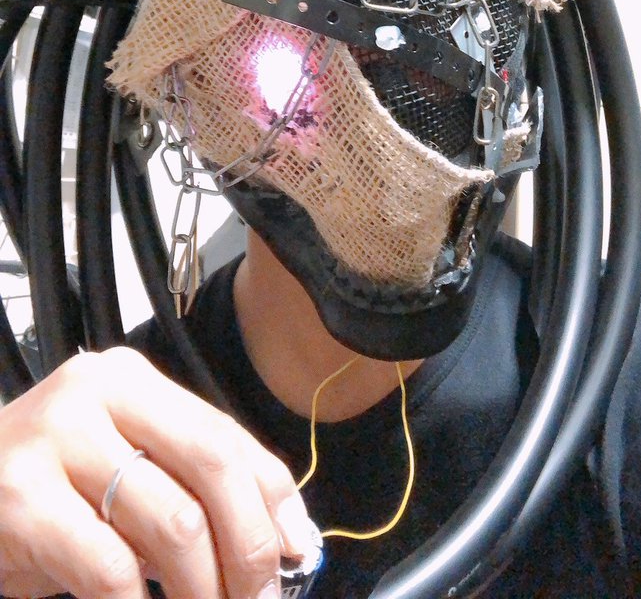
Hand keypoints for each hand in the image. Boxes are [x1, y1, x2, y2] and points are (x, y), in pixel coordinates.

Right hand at [0, 347, 313, 598]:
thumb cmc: (47, 488)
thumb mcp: (122, 469)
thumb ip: (192, 485)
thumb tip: (289, 537)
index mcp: (131, 380)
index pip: (223, 434)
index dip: (271, 499)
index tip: (296, 554)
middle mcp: (96, 393)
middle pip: (209, 465)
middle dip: (249, 543)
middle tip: (259, 598)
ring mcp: (56, 440)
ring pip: (172, 522)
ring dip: (204, 589)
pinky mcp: (23, 498)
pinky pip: (111, 569)